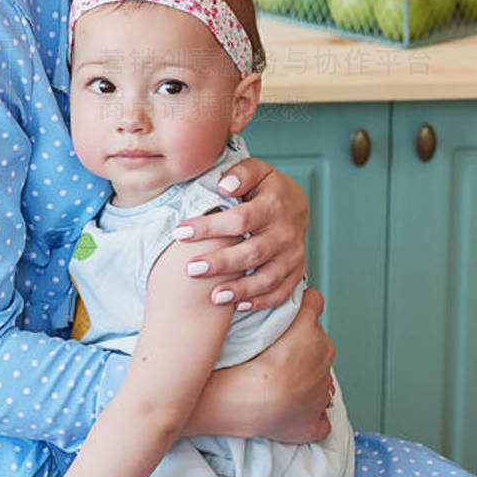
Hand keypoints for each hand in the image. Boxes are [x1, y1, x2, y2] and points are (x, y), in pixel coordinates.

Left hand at [173, 158, 307, 311]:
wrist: (296, 204)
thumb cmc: (266, 188)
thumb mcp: (256, 170)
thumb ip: (241, 174)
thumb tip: (224, 185)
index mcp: (274, 206)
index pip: (240, 219)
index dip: (209, 227)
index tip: (180, 232)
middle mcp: (286, 233)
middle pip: (252, 252)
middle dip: (220, 263)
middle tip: (190, 270)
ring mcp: (293, 255)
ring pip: (268, 278)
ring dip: (240, 289)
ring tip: (213, 296)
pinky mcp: (296, 271)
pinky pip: (280, 292)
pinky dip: (261, 301)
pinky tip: (238, 305)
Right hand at [187, 288, 334, 443]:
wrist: (248, 397)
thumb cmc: (250, 357)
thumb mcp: (257, 312)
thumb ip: (267, 296)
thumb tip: (273, 283)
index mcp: (314, 332)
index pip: (314, 305)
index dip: (302, 308)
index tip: (289, 313)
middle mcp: (324, 360)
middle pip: (318, 345)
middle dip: (303, 350)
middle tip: (274, 356)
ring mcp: (321, 393)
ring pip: (319, 381)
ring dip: (304, 383)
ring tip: (277, 386)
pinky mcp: (313, 423)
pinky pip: (318, 421)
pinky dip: (308, 419)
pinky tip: (291, 417)